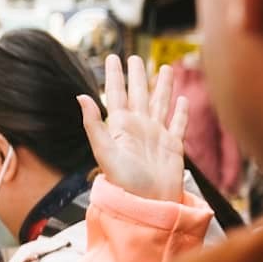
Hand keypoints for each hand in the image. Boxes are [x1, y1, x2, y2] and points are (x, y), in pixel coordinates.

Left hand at [78, 54, 188, 203]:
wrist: (148, 203)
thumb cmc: (125, 182)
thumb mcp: (105, 151)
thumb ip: (93, 124)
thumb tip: (80, 96)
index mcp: (121, 126)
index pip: (117, 94)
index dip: (115, 76)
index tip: (112, 58)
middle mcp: (139, 127)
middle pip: (139, 94)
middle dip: (137, 76)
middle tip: (135, 57)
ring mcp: (157, 136)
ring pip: (160, 104)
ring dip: (162, 87)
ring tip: (165, 69)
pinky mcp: (173, 146)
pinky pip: (178, 125)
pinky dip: (181, 112)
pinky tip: (182, 100)